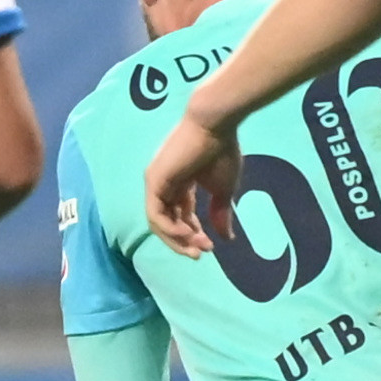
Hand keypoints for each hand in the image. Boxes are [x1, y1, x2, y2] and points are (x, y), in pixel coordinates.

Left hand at [144, 106, 242, 258]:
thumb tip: (227, 239)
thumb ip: (221, 213)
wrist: (216, 126)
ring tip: (197, 246)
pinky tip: (188, 233)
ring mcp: (156, 183)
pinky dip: (170, 229)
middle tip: (201, 254)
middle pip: (167, 223)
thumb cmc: (221, 151)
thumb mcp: (223, 190)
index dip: (194, 235)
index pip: (180, 217)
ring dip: (177, 240)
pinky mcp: (154, 182)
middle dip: (184, 242)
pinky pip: (156, 215)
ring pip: (159, 223)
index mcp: (180, 185)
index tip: (210, 247)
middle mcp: (164, 185)